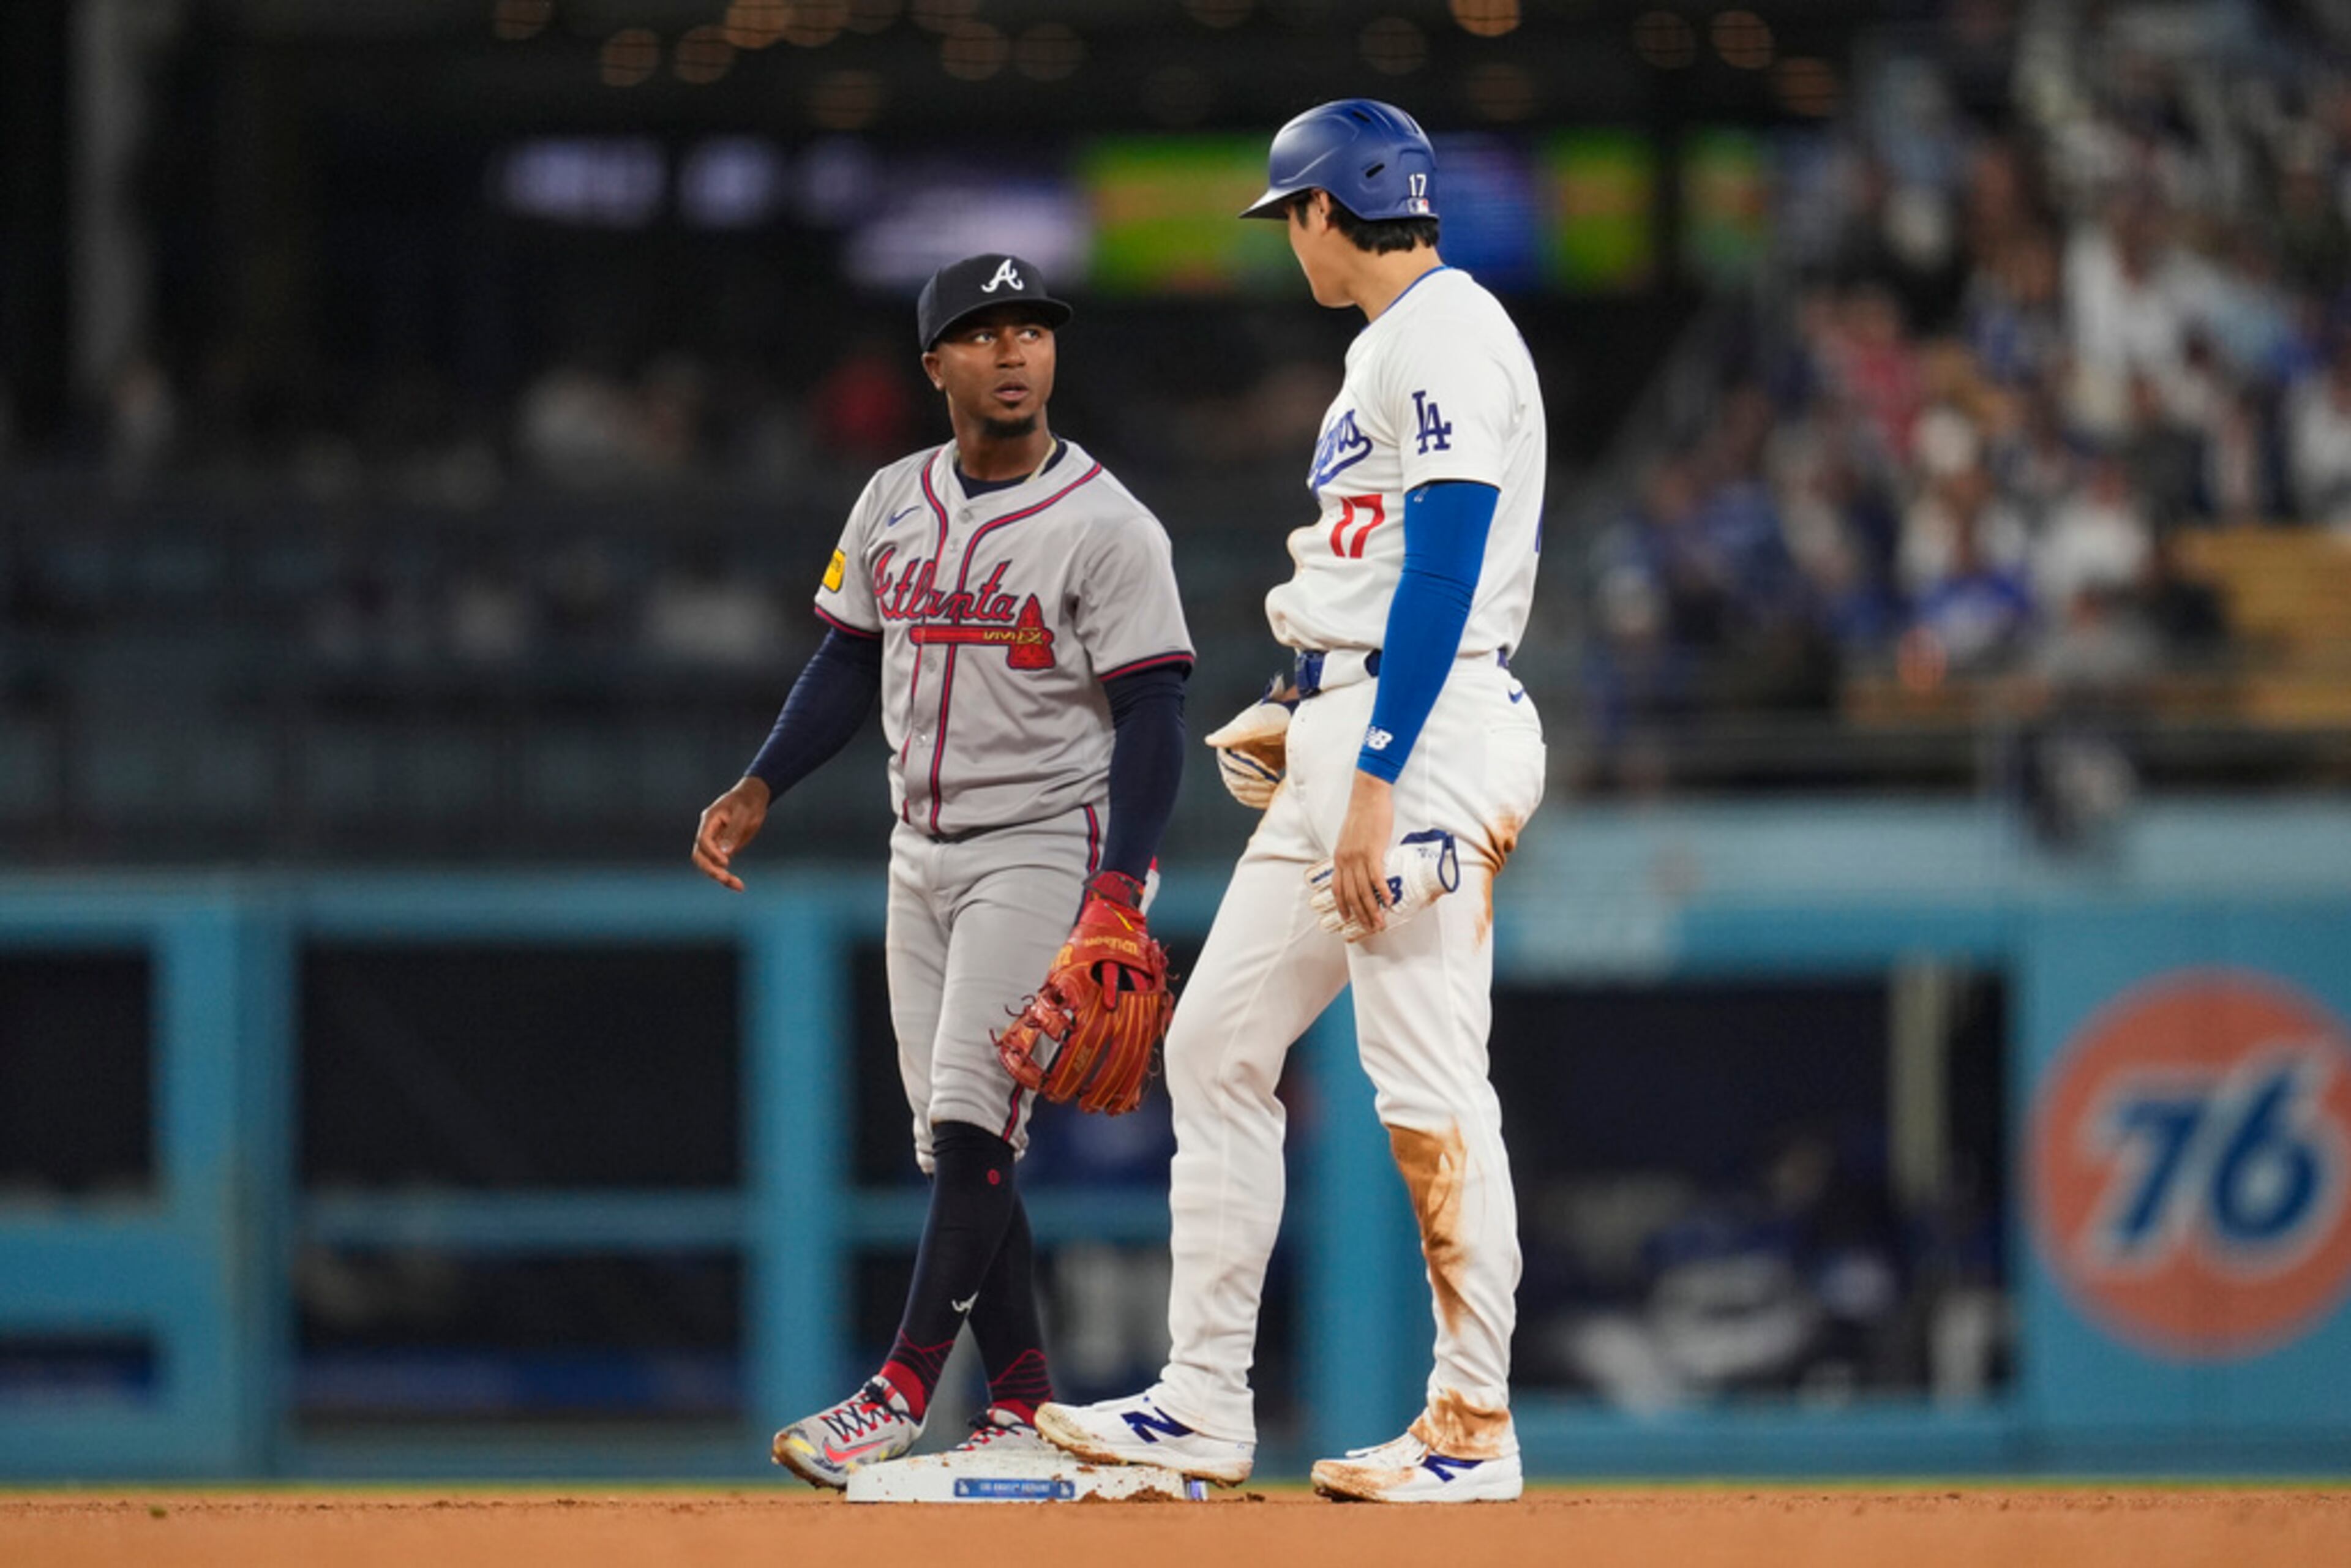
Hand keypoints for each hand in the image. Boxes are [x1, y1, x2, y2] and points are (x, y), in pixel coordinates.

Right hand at [692, 777, 771, 891]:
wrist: (753, 798)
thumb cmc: (748, 802)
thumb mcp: (743, 814)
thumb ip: (734, 832)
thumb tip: (725, 853)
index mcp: (709, 820)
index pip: (703, 840)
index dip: (711, 853)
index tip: (725, 862)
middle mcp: (708, 832)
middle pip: (700, 855)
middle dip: (710, 869)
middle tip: (726, 879)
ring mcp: (715, 842)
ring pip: (708, 863)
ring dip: (719, 876)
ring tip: (737, 885)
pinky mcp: (723, 849)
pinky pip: (720, 865)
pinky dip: (727, 876)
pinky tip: (738, 885)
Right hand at [1203, 678, 1296, 809]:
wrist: (1299, 716)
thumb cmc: (1281, 714)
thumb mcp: (1260, 720)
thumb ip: (1235, 730)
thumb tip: (1210, 741)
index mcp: (1233, 740)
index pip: (1230, 764)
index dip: (1246, 770)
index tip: (1264, 773)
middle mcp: (1237, 753)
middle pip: (1233, 779)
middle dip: (1251, 785)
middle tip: (1270, 785)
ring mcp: (1248, 764)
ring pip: (1240, 789)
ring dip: (1254, 794)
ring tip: (1272, 790)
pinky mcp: (1259, 773)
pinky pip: (1250, 793)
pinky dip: (1258, 799)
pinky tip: (1271, 796)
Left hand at [1328, 770, 1395, 934]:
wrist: (1367, 796)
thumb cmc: (1362, 815)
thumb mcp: (1350, 838)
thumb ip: (1352, 855)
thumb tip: (1359, 867)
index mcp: (1339, 858)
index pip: (1338, 888)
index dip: (1342, 906)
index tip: (1347, 919)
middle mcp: (1346, 861)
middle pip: (1351, 894)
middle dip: (1360, 915)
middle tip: (1370, 928)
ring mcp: (1358, 857)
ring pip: (1363, 890)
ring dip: (1372, 909)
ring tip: (1380, 923)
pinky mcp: (1373, 851)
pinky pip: (1376, 876)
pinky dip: (1381, 890)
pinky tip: (1388, 901)